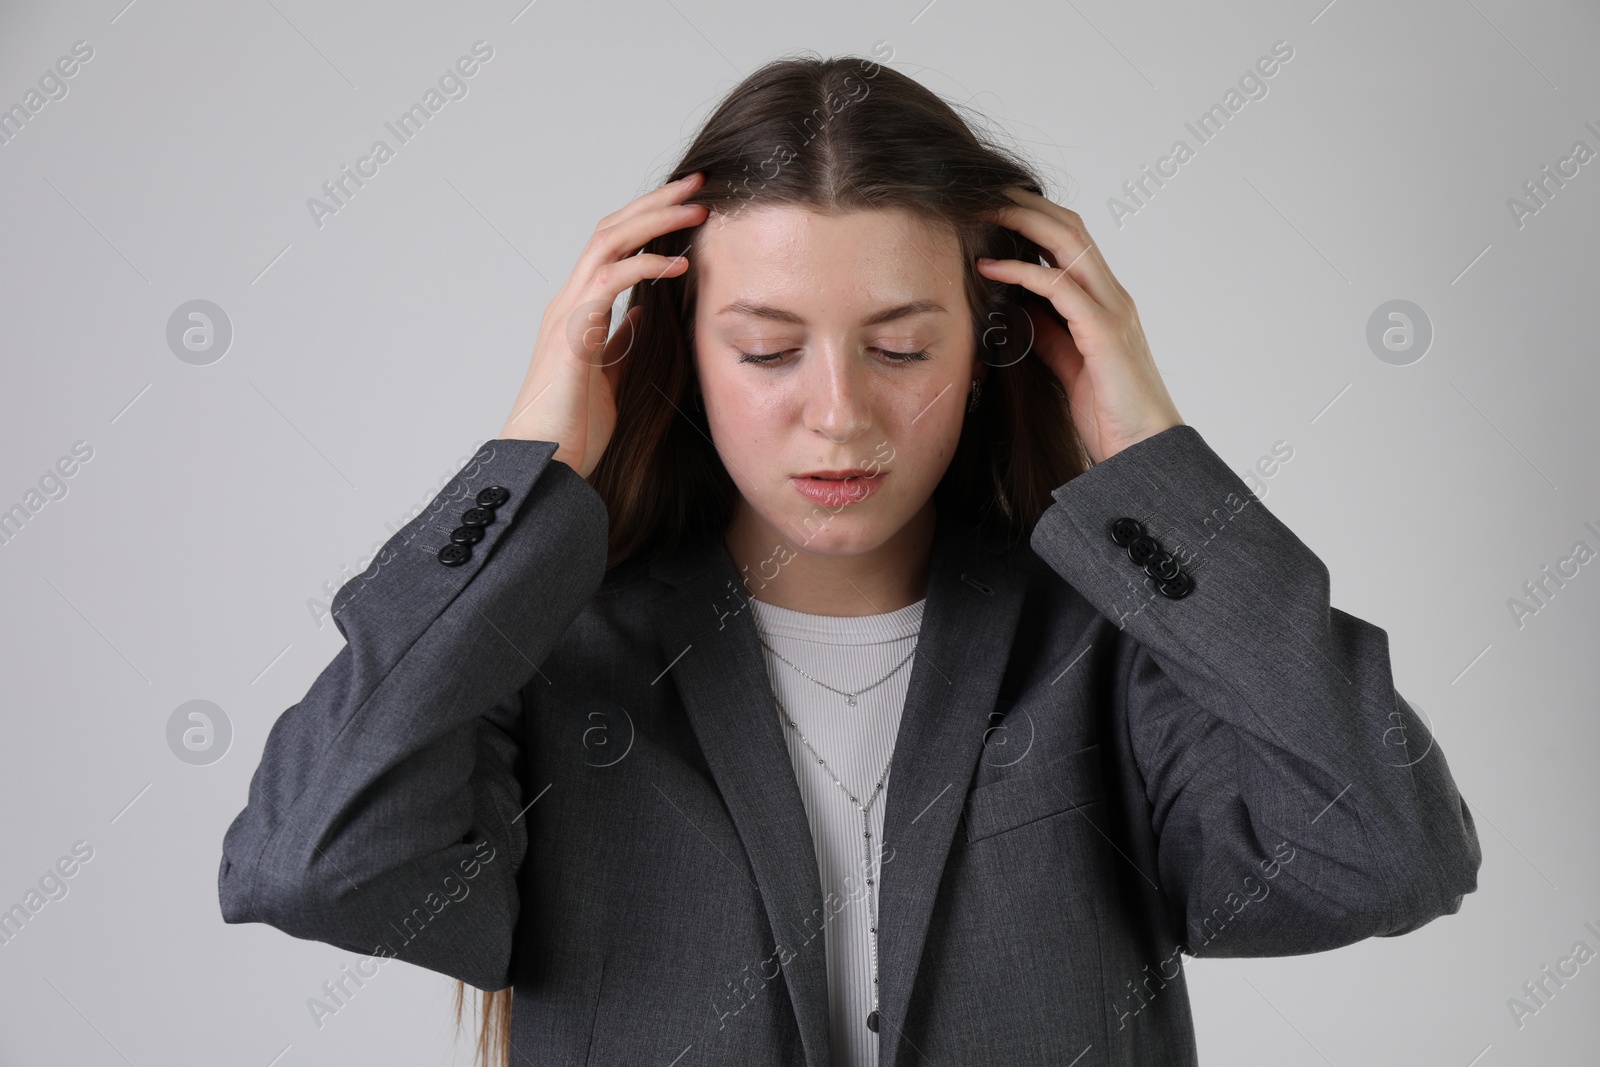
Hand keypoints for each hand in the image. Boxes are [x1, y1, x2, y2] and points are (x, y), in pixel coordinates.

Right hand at [499, 172, 708, 478]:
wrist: (543, 464)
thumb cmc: (573, 429)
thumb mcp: (612, 375)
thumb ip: (625, 341)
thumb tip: (645, 315)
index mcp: (580, 309)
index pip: (615, 246)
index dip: (650, 220)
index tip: (689, 205)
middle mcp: (569, 301)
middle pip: (612, 229)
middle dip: (656, 202)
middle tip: (699, 184)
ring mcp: (567, 313)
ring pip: (609, 243)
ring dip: (655, 220)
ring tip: (696, 209)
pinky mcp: (573, 334)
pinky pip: (610, 283)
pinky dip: (646, 267)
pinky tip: (679, 265)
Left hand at [976, 188, 1181, 463]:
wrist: (1142, 451)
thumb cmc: (1108, 413)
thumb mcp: (1068, 363)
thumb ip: (1048, 332)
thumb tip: (1016, 310)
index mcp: (1105, 301)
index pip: (1071, 240)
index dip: (1034, 216)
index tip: (993, 207)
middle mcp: (1112, 297)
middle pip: (1070, 228)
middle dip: (1026, 204)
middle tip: (983, 192)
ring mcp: (1111, 311)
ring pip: (1068, 244)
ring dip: (1022, 222)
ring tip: (982, 213)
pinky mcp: (1103, 333)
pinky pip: (1059, 288)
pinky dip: (1021, 272)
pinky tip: (989, 269)